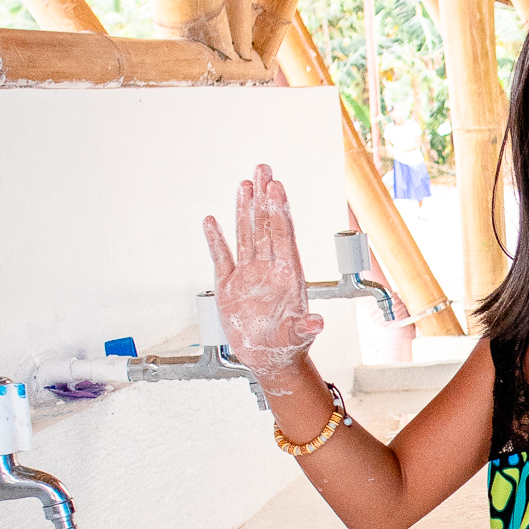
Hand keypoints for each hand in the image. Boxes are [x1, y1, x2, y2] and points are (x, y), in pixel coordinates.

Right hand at [203, 163, 323, 375]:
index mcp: (288, 276)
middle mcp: (269, 269)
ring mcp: (249, 275)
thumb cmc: (288, 347)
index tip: (276, 186)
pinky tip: (211, 220)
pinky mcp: (229, 286)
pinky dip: (216, 240)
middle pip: (265, 227)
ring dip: (244, 210)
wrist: (269, 360)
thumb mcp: (298, 337)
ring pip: (246, 235)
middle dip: (265, 198)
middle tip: (263, 168)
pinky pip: (221, 258)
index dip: (279, 211)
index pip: (282, 237)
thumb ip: (305, 328)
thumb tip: (317, 322)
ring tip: (245, 183)